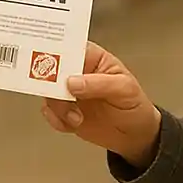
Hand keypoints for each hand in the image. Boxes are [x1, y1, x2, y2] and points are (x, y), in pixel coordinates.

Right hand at [41, 41, 161, 166]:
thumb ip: (100, 83)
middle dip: (51, 83)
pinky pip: (49, 112)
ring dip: (58, 107)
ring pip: (48, 92)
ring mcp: (69, 92)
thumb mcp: (125, 89)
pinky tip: (72, 123)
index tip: (50, 62)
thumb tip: (73, 81)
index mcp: (91, 57)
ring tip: (76, 117)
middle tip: (61, 95)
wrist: (134, 135)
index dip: (56, 51)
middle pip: (51, 68)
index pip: (69, 46)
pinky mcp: (64, 110)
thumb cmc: (134, 104)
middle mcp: (76, 72)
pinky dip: (57, 120)